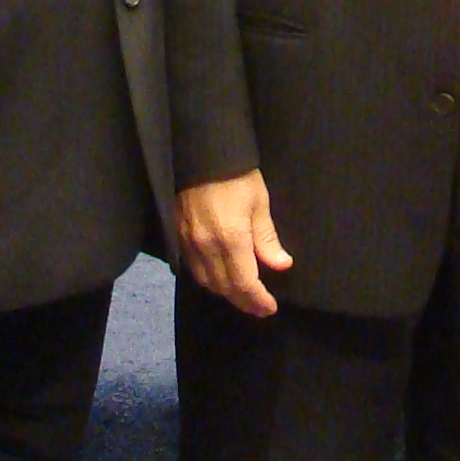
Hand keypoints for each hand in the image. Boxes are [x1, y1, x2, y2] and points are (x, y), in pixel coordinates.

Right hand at [178, 170, 291, 316]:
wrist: (201, 153)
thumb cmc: (237, 176)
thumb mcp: (259, 203)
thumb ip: (267, 239)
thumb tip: (282, 266)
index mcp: (230, 239)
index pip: (244, 283)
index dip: (257, 300)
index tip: (270, 307)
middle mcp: (206, 246)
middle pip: (224, 288)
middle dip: (243, 301)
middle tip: (260, 307)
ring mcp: (188, 242)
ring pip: (206, 281)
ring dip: (225, 292)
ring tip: (243, 295)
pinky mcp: (177, 235)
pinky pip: (193, 268)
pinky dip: (208, 279)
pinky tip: (220, 277)